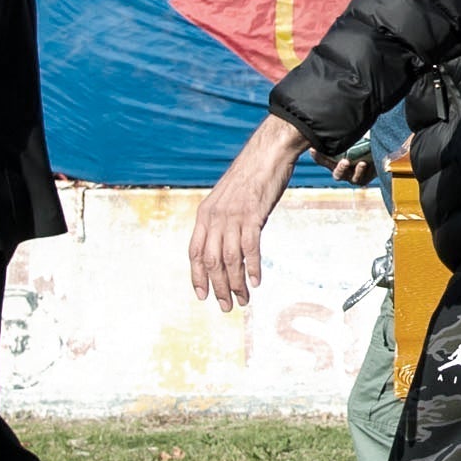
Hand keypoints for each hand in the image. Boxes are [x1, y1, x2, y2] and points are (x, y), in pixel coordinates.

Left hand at [190, 113, 306, 310]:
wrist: (267, 154)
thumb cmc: (250, 176)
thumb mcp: (228, 199)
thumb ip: (223, 221)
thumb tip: (226, 243)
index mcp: (205, 214)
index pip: (194, 252)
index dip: (197, 276)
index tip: (202, 296)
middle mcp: (215, 217)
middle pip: (211, 261)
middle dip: (217, 287)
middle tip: (226, 306)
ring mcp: (233, 216)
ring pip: (229, 259)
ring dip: (235, 283)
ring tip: (242, 300)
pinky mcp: (253, 215)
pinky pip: (249, 248)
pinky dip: (252, 267)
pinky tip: (256, 281)